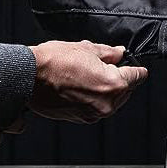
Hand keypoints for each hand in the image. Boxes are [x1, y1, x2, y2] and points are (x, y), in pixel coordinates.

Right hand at [27, 40, 147, 123]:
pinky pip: (97, 108)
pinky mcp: (80, 118)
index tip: (138, 67)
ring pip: (112, 101)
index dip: (137, 69)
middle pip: (126, 91)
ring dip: (108, 90)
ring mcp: (93, 114)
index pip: (137, 77)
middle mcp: (106, 103)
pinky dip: (95, 98)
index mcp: (113, 84)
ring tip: (91, 75)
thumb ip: (109, 52)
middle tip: (108, 66)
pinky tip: (83, 86)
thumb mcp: (87, 48)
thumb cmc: (54, 61)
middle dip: (121, 78)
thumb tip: (119, 53)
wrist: (28, 77)